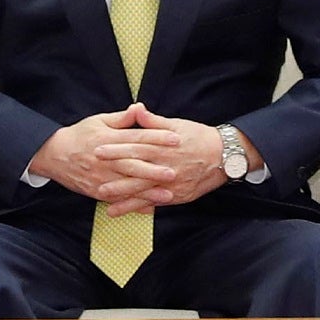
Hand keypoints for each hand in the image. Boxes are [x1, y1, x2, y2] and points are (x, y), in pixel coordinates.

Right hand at [28, 106, 179, 206]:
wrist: (53, 155)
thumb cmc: (79, 135)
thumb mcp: (98, 121)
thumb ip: (121, 118)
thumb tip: (140, 107)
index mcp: (108, 139)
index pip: (136, 138)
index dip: (157, 138)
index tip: (176, 139)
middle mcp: (105, 160)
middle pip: (133, 165)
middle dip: (154, 170)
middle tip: (175, 172)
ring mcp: (101, 178)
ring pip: (127, 185)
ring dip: (148, 191)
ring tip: (168, 194)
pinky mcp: (97, 191)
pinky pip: (118, 199)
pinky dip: (134, 204)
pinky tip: (150, 208)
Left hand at [102, 108, 234, 214]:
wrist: (226, 155)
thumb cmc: (199, 137)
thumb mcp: (177, 125)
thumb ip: (153, 121)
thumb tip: (136, 108)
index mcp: (163, 147)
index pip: (135, 148)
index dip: (115, 149)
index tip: (98, 150)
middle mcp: (166, 167)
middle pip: (136, 172)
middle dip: (114, 177)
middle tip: (94, 180)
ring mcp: (172, 184)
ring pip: (144, 192)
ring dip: (124, 198)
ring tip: (105, 202)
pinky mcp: (178, 196)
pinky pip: (156, 202)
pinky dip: (140, 207)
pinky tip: (126, 211)